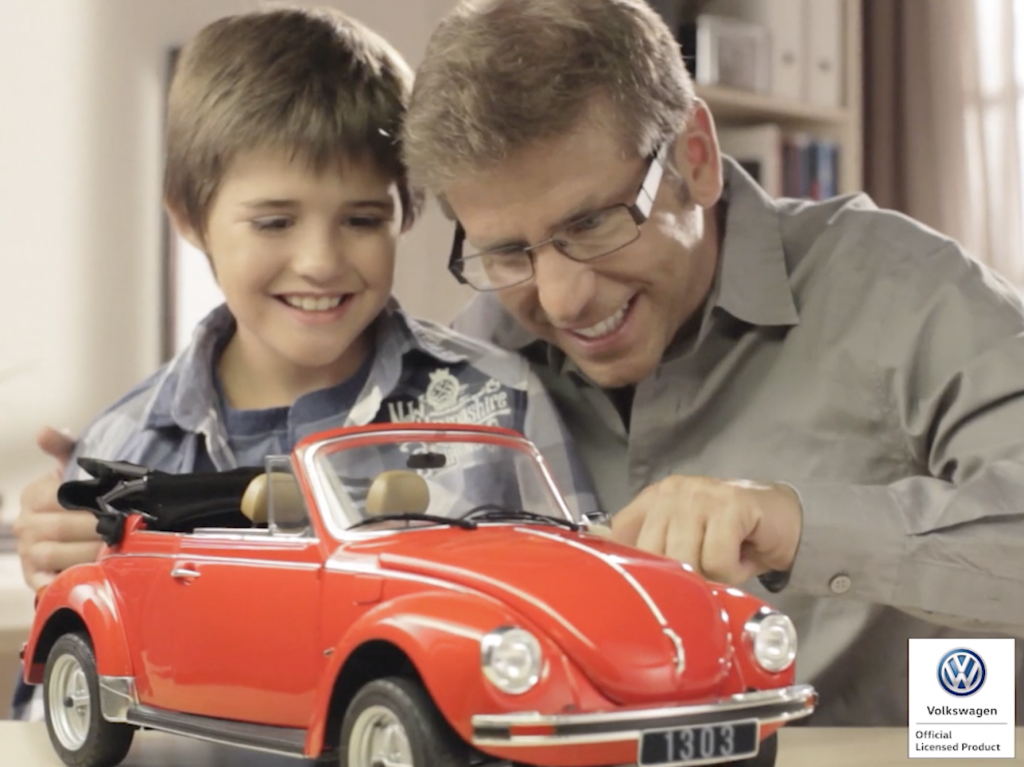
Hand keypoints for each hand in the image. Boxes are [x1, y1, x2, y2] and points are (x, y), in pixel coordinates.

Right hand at [13, 427, 101, 591]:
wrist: (77, 534)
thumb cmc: (80, 497)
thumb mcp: (72, 468)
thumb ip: (62, 447)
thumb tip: (45, 431)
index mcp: (33, 496)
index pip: (56, 497)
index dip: (86, 502)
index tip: (114, 504)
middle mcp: (25, 525)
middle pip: (59, 527)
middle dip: (95, 527)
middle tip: (124, 528)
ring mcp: (28, 553)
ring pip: (54, 554)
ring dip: (88, 552)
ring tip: (116, 548)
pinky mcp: (35, 578)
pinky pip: (49, 582)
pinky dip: (69, 579)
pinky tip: (94, 575)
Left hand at [610, 475, 801, 584]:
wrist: (789, 523)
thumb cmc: (733, 539)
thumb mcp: (685, 544)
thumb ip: (653, 552)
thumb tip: (617, 574)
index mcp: (654, 499)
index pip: (620, 534)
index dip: (631, 567)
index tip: (646, 587)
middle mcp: (672, 492)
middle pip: (653, 554)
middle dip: (680, 578)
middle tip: (705, 574)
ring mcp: (700, 495)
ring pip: (684, 558)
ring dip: (710, 576)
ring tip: (726, 564)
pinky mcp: (730, 505)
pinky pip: (717, 560)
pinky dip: (732, 572)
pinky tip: (743, 558)